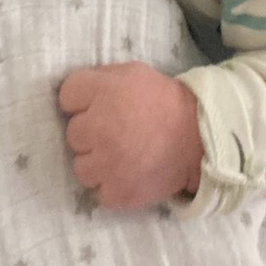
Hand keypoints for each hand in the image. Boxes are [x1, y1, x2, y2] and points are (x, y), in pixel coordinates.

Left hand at [58, 62, 203, 209]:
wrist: (199, 137)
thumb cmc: (163, 100)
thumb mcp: (132, 73)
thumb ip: (102, 78)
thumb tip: (78, 92)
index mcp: (102, 92)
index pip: (67, 96)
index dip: (80, 100)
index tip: (95, 105)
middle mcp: (98, 128)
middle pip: (73, 134)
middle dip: (90, 132)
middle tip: (113, 131)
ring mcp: (106, 164)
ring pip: (81, 167)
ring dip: (97, 162)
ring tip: (119, 156)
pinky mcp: (117, 192)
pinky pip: (99, 192)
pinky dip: (111, 186)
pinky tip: (126, 174)